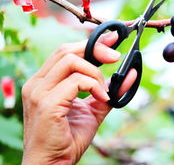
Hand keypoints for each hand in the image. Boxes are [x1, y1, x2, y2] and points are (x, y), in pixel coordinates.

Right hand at [21, 32, 136, 163]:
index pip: (66, 51)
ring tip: (103, 91)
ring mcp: (39, 92)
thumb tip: (130, 74)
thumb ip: (109, 91)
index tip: (113, 39)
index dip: (91, 42)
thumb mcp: (94, 110)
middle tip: (116, 57)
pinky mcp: (46, 103)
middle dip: (96, 49)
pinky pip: (76, 81)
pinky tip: (101, 98)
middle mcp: (38, 83)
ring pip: (71, 61)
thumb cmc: (68, 139)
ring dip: (96, 72)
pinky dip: (94, 85)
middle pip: (67, 50)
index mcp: (45, 82)